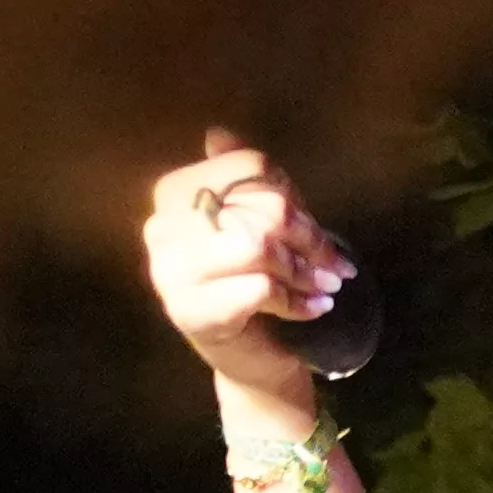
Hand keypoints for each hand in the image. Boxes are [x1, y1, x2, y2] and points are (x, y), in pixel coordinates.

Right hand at [142, 135, 352, 405]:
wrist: (254, 359)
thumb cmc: (257, 284)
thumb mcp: (258, 224)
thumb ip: (243, 179)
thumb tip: (217, 132)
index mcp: (174, 194)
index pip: (249, 165)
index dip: (293, 193)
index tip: (311, 225)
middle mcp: (160, 227)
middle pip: (259, 205)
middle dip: (310, 235)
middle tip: (332, 265)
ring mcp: (167, 271)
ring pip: (257, 245)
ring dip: (305, 270)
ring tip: (324, 286)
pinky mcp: (189, 311)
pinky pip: (258, 286)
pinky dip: (297, 300)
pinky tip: (309, 309)